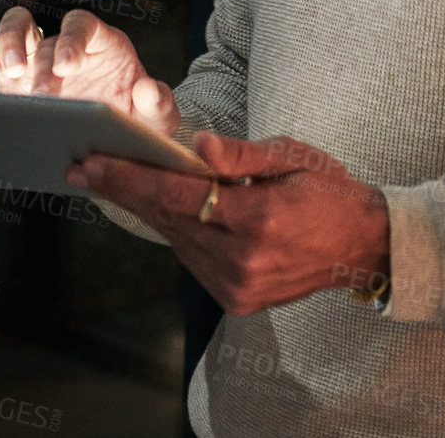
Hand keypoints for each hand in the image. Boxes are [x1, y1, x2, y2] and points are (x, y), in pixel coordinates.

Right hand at [0, 6, 179, 136]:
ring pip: (14, 29)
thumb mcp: (158, 119)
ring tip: (9, 74)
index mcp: (102, 45)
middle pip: (44, 28)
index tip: (67, 65)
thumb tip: (148, 89)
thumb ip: (160, 105)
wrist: (115, 141)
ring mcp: (38, 60)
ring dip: (6, 45)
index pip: (83, 25)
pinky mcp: (14, 80)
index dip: (72, 38)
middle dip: (37, 55)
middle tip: (39, 90)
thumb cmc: (137, 122)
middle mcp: (66, 46)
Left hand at [67, 132, 390, 314]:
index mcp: (258, 221)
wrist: (363, 245)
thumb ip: (241, 155)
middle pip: (167, 221)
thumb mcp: (293, 156)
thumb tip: (196, 146)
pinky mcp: (236, 298)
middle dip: (123, 191)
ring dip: (143, 209)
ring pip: (176, 240)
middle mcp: (243, 261)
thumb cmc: (328, 190)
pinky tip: (152, 204)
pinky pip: (193, 256)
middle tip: (82, 169)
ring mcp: (238, 286)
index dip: (133, 179)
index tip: (96, 161)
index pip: (180, 197)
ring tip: (109, 180)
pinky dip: (172, 228)